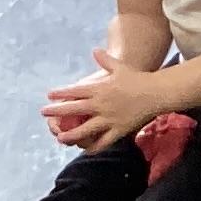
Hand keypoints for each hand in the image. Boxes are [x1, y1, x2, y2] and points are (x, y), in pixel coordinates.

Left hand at [43, 47, 161, 151]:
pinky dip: (94, 147)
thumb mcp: (120, 67)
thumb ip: (105, 60)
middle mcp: (102, 104)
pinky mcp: (119, 130)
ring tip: (60, 138)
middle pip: (74, 110)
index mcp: (100, 89)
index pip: (75, 91)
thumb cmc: (138, 79)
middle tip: (44, 112)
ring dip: (70, 135)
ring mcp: (110, 119)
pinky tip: (86, 150)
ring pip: (85, 130)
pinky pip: (104, 142)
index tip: (49, 95)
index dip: (60, 94)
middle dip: (57, 111)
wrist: (156, 93)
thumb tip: (95, 50)